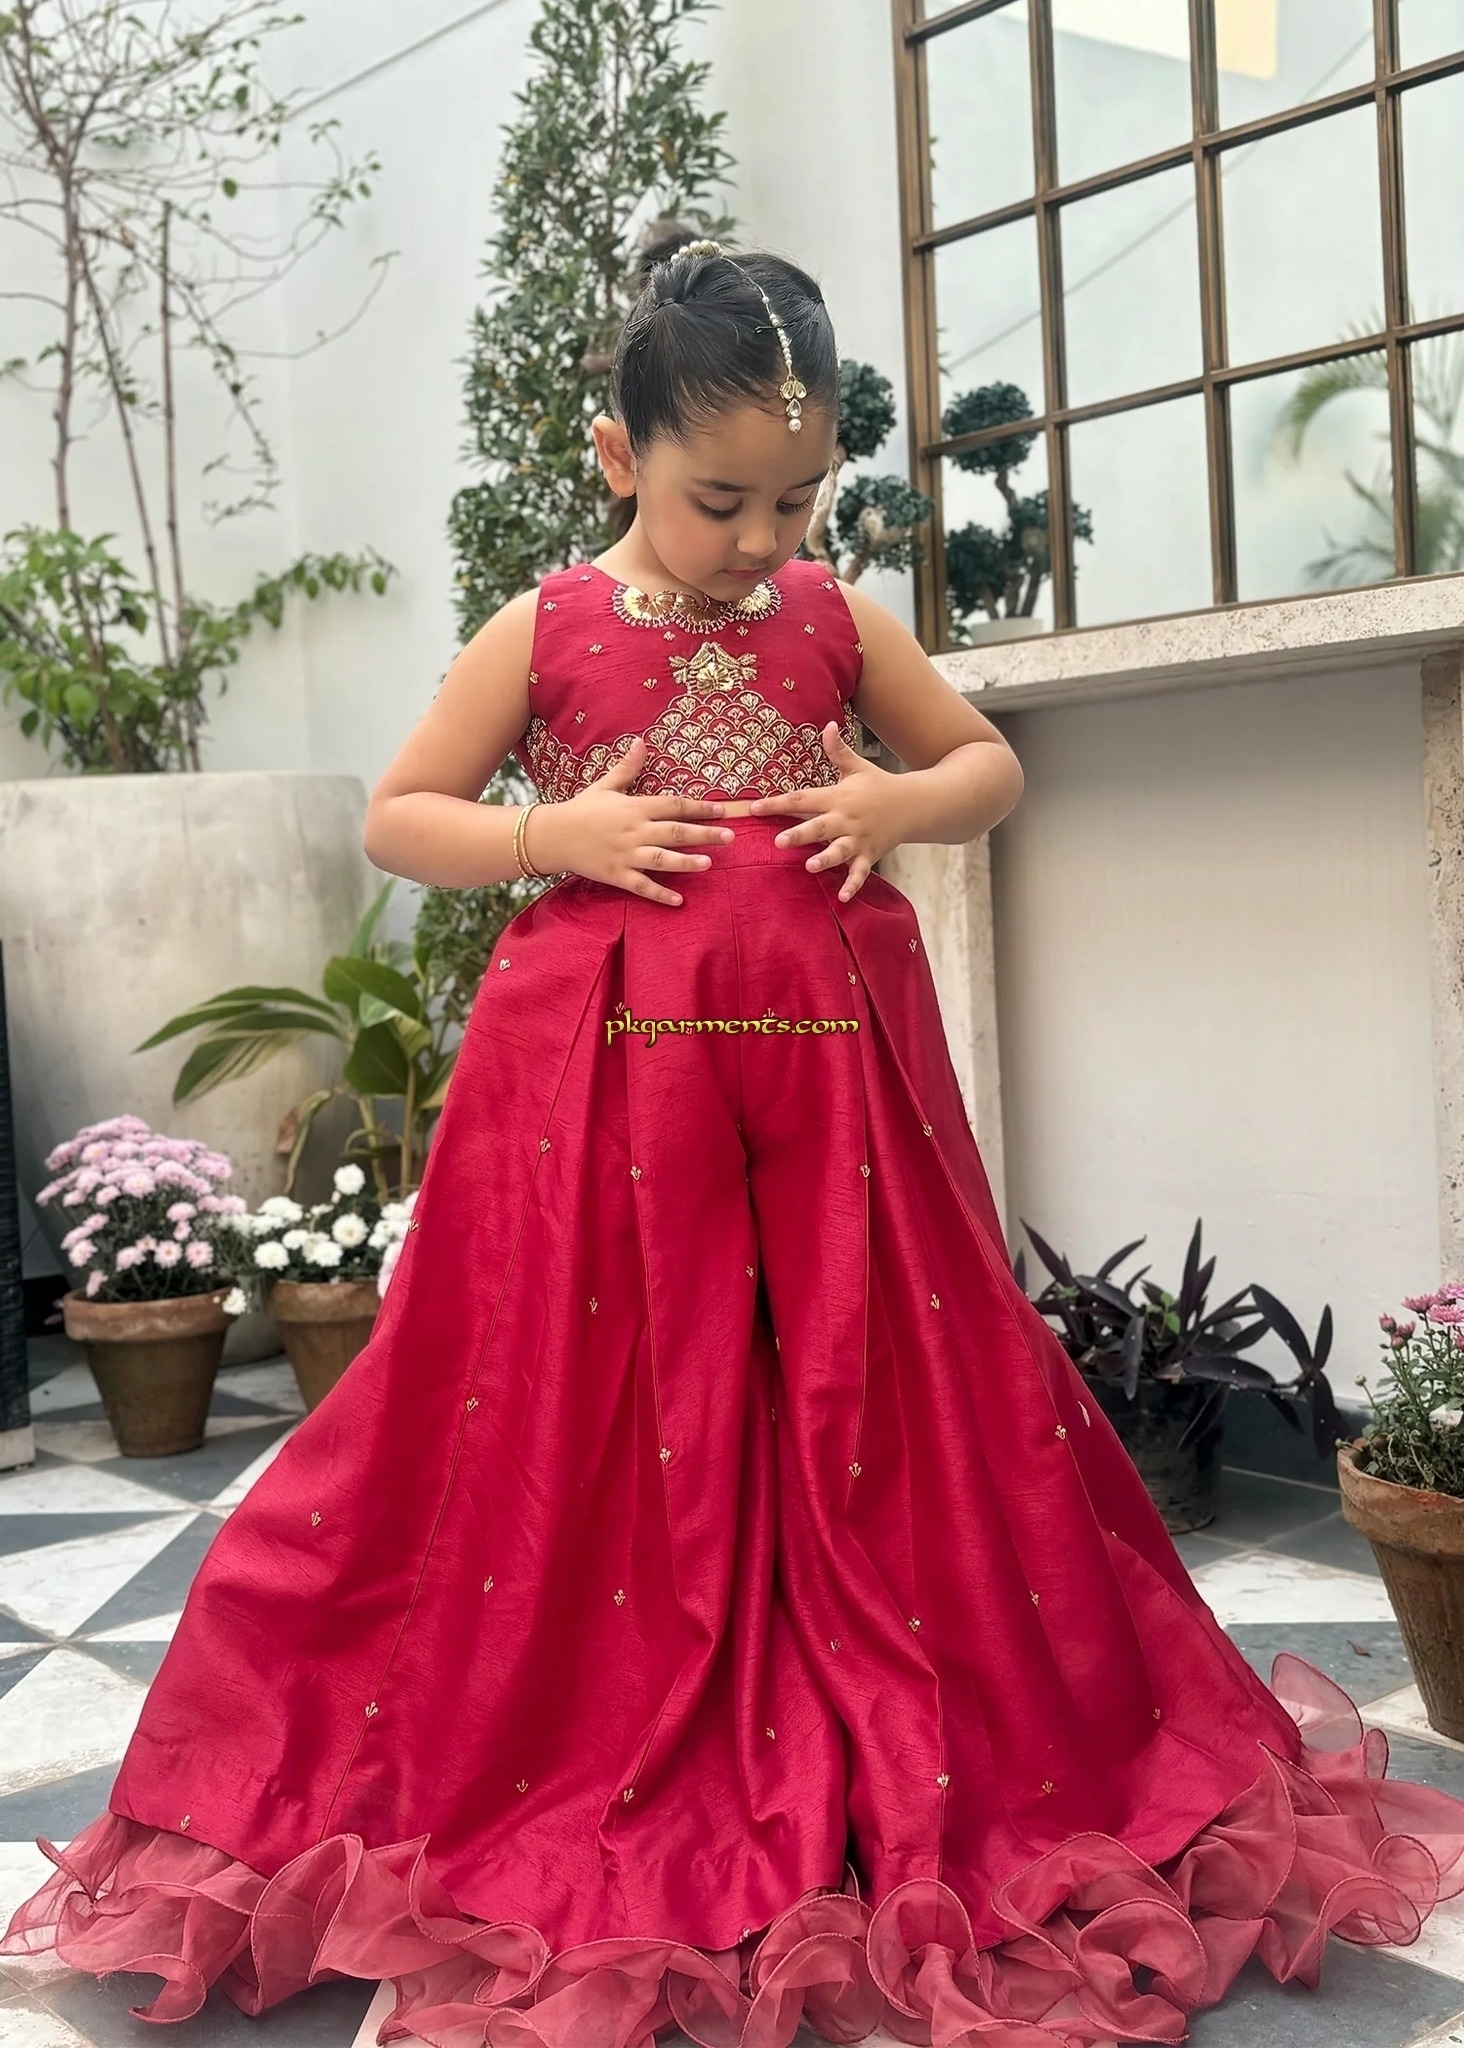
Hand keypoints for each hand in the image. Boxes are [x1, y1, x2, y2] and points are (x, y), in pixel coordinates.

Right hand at [531, 737, 733, 906]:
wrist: (552, 835)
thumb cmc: (581, 809)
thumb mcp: (605, 786)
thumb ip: (627, 768)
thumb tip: (641, 742)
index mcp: (635, 807)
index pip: (673, 805)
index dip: (699, 807)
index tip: (722, 810)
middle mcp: (634, 831)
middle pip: (675, 832)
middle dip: (704, 834)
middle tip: (731, 837)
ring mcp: (626, 855)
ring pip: (661, 859)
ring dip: (686, 862)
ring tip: (709, 864)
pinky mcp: (616, 874)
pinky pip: (642, 886)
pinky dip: (660, 894)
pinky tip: (679, 901)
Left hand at [747, 722, 904, 900]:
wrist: (916, 804)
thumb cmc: (880, 785)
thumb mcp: (858, 767)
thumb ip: (838, 750)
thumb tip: (826, 725)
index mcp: (838, 797)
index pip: (802, 799)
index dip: (777, 803)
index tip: (754, 808)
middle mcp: (846, 819)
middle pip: (819, 827)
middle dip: (799, 835)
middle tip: (778, 841)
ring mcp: (859, 839)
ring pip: (839, 851)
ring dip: (825, 859)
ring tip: (809, 866)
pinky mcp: (870, 854)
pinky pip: (860, 872)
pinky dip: (853, 885)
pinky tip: (842, 897)